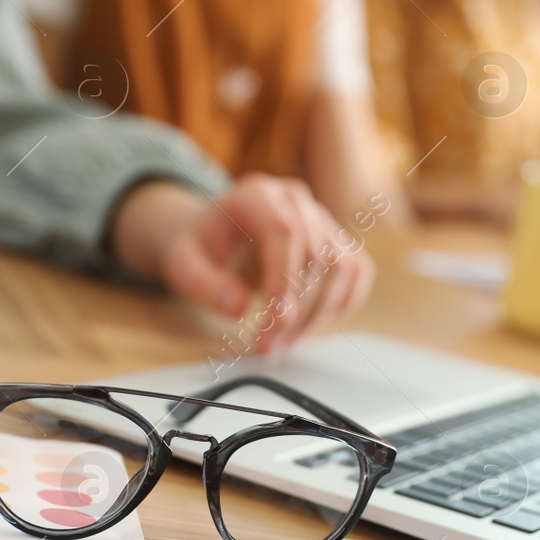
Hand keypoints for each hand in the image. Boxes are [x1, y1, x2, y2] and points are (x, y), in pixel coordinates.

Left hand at [111, 174, 374, 350]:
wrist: (215, 235)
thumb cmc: (201, 248)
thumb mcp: (183, 264)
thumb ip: (204, 284)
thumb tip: (237, 308)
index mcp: (256, 195)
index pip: (284, 231)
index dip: (284, 279)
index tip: (275, 322)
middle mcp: (294, 199)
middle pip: (315, 253)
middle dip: (296, 308)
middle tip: (268, 344)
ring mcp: (320, 217)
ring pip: (341, 266)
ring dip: (319, 313)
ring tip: (284, 342)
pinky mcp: (337, 239)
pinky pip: (356, 271)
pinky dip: (341, 304)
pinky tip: (311, 326)